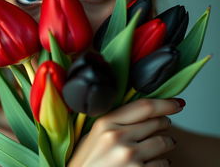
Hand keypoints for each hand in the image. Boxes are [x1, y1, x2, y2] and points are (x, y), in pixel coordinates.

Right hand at [68, 98, 184, 166]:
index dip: (165, 103)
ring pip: (164, 142)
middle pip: (157, 122)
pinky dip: (163, 162)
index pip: (144, 107)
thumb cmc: (88, 162)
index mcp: (105, 123)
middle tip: (164, 124)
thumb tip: (141, 112)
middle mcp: (117, 138)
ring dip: (167, 142)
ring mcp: (129, 157)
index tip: (177, 103)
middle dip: (164, 123)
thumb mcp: (94, 135)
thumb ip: (114, 121)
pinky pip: (164, 163)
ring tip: (161, 144)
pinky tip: (152, 162)